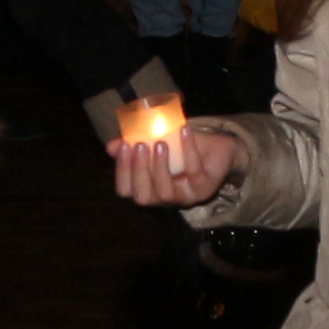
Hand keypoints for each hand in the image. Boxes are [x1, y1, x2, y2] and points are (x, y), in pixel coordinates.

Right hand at [111, 119, 244, 208]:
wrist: (217, 148)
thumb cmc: (182, 148)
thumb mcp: (157, 141)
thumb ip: (135, 144)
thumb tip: (111, 146)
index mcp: (149, 188)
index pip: (126, 190)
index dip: (122, 171)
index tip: (123, 145)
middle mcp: (164, 198)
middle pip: (143, 197)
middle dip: (138, 171)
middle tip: (140, 145)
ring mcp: (185, 196)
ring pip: (165, 193)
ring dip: (159, 168)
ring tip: (160, 143)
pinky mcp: (204, 188)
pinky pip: (193, 173)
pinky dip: (188, 150)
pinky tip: (184, 131)